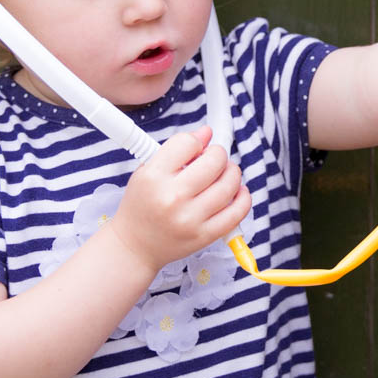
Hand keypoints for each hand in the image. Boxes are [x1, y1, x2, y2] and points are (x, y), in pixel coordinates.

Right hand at [108, 126, 249, 272]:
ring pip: (230, 184)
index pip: (188, 143)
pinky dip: (243, 197)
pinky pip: (237, 212)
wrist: (134, 246)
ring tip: (224, 174)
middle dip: (218, 155)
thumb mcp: (146, 172)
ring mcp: (190, 219)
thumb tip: (206, 132)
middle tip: (213, 160)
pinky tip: (237, 192)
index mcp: (153, 177)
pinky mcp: (204, 236)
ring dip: (232, 173)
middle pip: (215, 160)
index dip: (197, 141)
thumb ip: (176, 150)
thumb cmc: (141, 206)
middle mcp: (172, 198)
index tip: (198, 147)